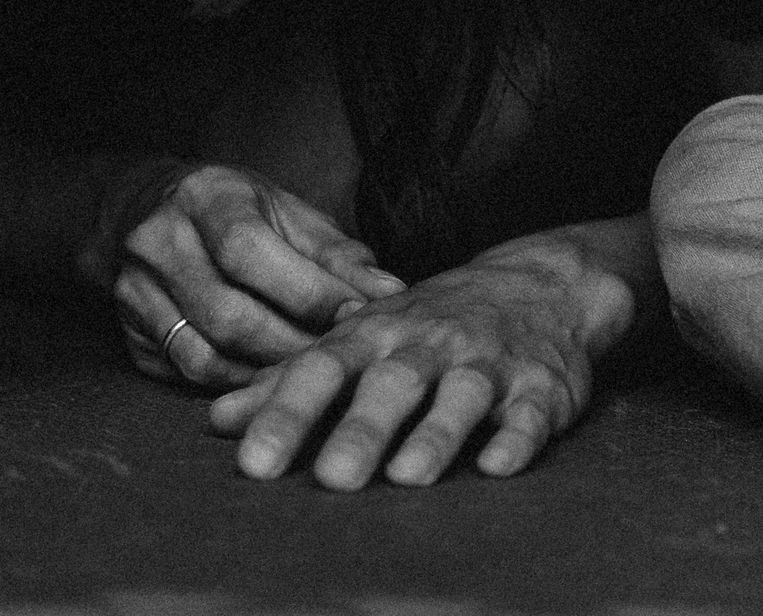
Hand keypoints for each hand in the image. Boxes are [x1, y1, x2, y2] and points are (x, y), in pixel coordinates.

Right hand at [97, 162, 401, 388]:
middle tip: (342, 358)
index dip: (307, 290)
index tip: (357, 314)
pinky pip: (185, 375)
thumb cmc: (235, 210)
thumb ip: (336, 253)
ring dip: (265, 373)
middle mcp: (159, 244)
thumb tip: (391, 293)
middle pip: (228, 314)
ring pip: (203, 355)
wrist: (141, 211)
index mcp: (205, 197)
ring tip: (312, 375)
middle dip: (293, 343)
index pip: (249, 251)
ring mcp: (134, 295)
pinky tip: (270, 380)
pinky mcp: (129, 337)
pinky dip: (234, 383)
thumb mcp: (286, 210)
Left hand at [209, 226, 636, 488]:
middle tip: (331, 479)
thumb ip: (294, 380)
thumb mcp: (364, 337)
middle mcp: (432, 344)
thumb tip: (219, 420)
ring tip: (408, 476)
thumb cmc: (433, 324)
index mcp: (379, 334)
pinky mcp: (542, 386)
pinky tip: (497, 465)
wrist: (543, 284)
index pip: (325, 370)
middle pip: (394, 384)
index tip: (254, 464)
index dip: (288, 414)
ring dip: (437, 434)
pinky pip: (532, 411)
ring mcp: (490, 363)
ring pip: (463, 396)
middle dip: (363, 429)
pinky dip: (517, 437)